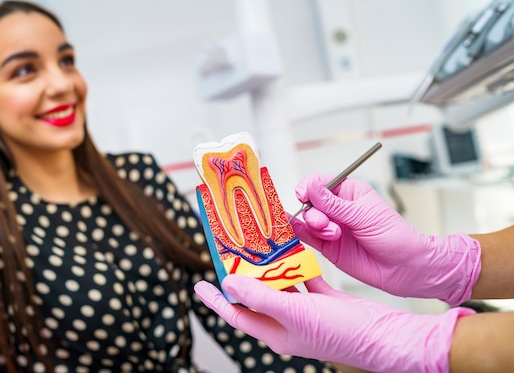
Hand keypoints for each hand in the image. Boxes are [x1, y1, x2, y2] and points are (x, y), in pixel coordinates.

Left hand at [194, 275, 473, 372]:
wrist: (383, 335)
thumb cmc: (342, 334)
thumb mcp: (296, 315)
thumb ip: (261, 297)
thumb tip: (228, 284)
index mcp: (275, 332)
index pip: (235, 314)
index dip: (216, 300)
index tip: (199, 285)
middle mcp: (286, 323)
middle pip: (255, 296)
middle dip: (242, 277)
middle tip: (230, 255)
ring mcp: (305, 312)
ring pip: (279, 286)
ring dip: (269, 268)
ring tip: (256, 248)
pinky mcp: (323, 300)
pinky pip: (303, 279)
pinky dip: (296, 265)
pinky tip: (291, 250)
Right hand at [291, 175, 480, 305]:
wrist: (404, 268)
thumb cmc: (394, 236)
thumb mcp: (364, 215)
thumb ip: (333, 203)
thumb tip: (310, 186)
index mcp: (349, 191)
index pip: (319, 182)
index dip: (308, 187)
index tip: (305, 195)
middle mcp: (337, 208)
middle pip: (309, 201)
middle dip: (313, 212)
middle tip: (325, 223)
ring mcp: (330, 226)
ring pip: (307, 219)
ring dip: (315, 226)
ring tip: (334, 235)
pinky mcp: (326, 245)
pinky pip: (306, 236)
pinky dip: (299, 233)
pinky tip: (296, 232)